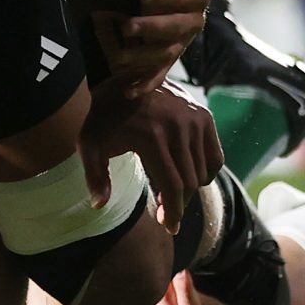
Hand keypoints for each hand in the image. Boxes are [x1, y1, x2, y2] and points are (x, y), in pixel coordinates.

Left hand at [85, 81, 222, 232]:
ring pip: (204, 171)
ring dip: (190, 188)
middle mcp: (179, 128)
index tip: (169, 227)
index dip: (173, 212)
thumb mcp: (89, 144)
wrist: (120, 77)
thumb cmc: (102, 116)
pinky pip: (214, 156)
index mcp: (152, 137)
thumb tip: (99, 205)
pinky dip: (205, 170)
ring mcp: (195, 120)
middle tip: (165, 213)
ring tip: (171, 192)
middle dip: (178, 203)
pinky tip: (188, 174)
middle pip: (189, 182)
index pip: (173, 186)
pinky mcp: (204, 115)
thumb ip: (94, 176)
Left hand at [97, 0, 209, 95]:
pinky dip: (146, 83)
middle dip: (152, 28)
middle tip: (126, 26)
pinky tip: (129, 92)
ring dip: (145, 58)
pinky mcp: (167, 56)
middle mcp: (194, 20)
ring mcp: (181, 41)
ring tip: (120, 57)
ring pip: (167, 54)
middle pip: (178, 28)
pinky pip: (160, 73)